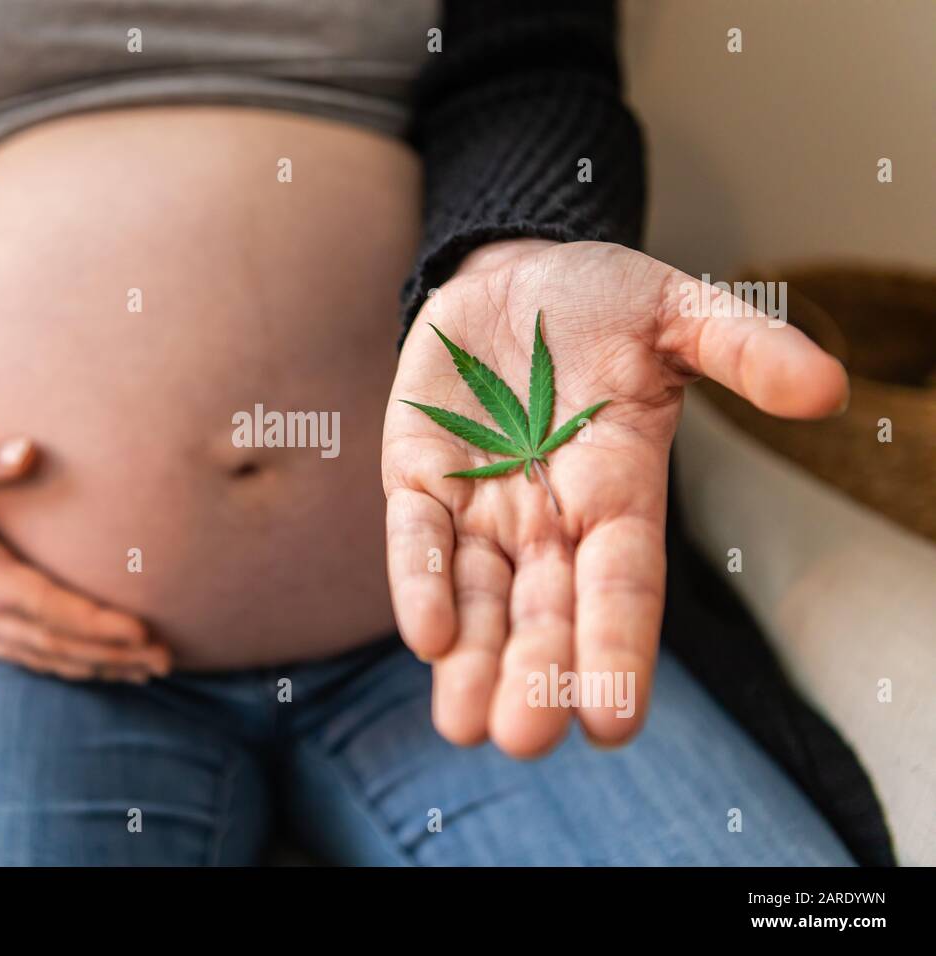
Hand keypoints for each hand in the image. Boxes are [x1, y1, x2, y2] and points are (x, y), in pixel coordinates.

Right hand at [0, 431, 170, 681]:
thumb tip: (28, 451)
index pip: (33, 602)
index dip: (85, 619)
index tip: (136, 628)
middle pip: (45, 640)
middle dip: (107, 652)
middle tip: (165, 657)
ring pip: (38, 655)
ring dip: (96, 665)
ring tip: (152, 669)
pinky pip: (25, 653)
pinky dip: (67, 664)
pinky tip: (106, 668)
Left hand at [383, 239, 846, 756]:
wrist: (512, 273)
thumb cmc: (601, 304)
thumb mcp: (676, 314)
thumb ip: (740, 349)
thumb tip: (826, 389)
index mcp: (618, 492)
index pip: (622, 586)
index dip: (617, 649)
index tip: (613, 721)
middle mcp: (549, 517)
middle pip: (544, 611)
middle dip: (534, 675)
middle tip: (522, 740)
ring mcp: (481, 503)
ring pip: (476, 596)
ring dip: (471, 659)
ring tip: (463, 726)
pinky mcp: (419, 476)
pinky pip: (417, 538)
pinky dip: (419, 582)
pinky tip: (425, 637)